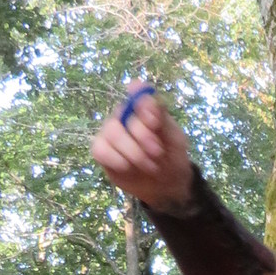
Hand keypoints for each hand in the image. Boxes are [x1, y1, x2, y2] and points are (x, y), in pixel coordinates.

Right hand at [91, 85, 195, 213]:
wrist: (166, 183)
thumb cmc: (171, 155)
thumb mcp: (174, 137)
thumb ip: (161, 116)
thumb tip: (145, 95)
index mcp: (144, 107)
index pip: (137, 91)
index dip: (143, 104)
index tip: (154, 122)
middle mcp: (124, 115)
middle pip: (122, 114)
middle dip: (142, 136)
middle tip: (158, 152)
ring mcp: (110, 132)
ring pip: (111, 133)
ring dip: (133, 152)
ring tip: (150, 165)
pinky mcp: (101, 150)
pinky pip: (100, 150)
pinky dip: (117, 160)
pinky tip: (129, 167)